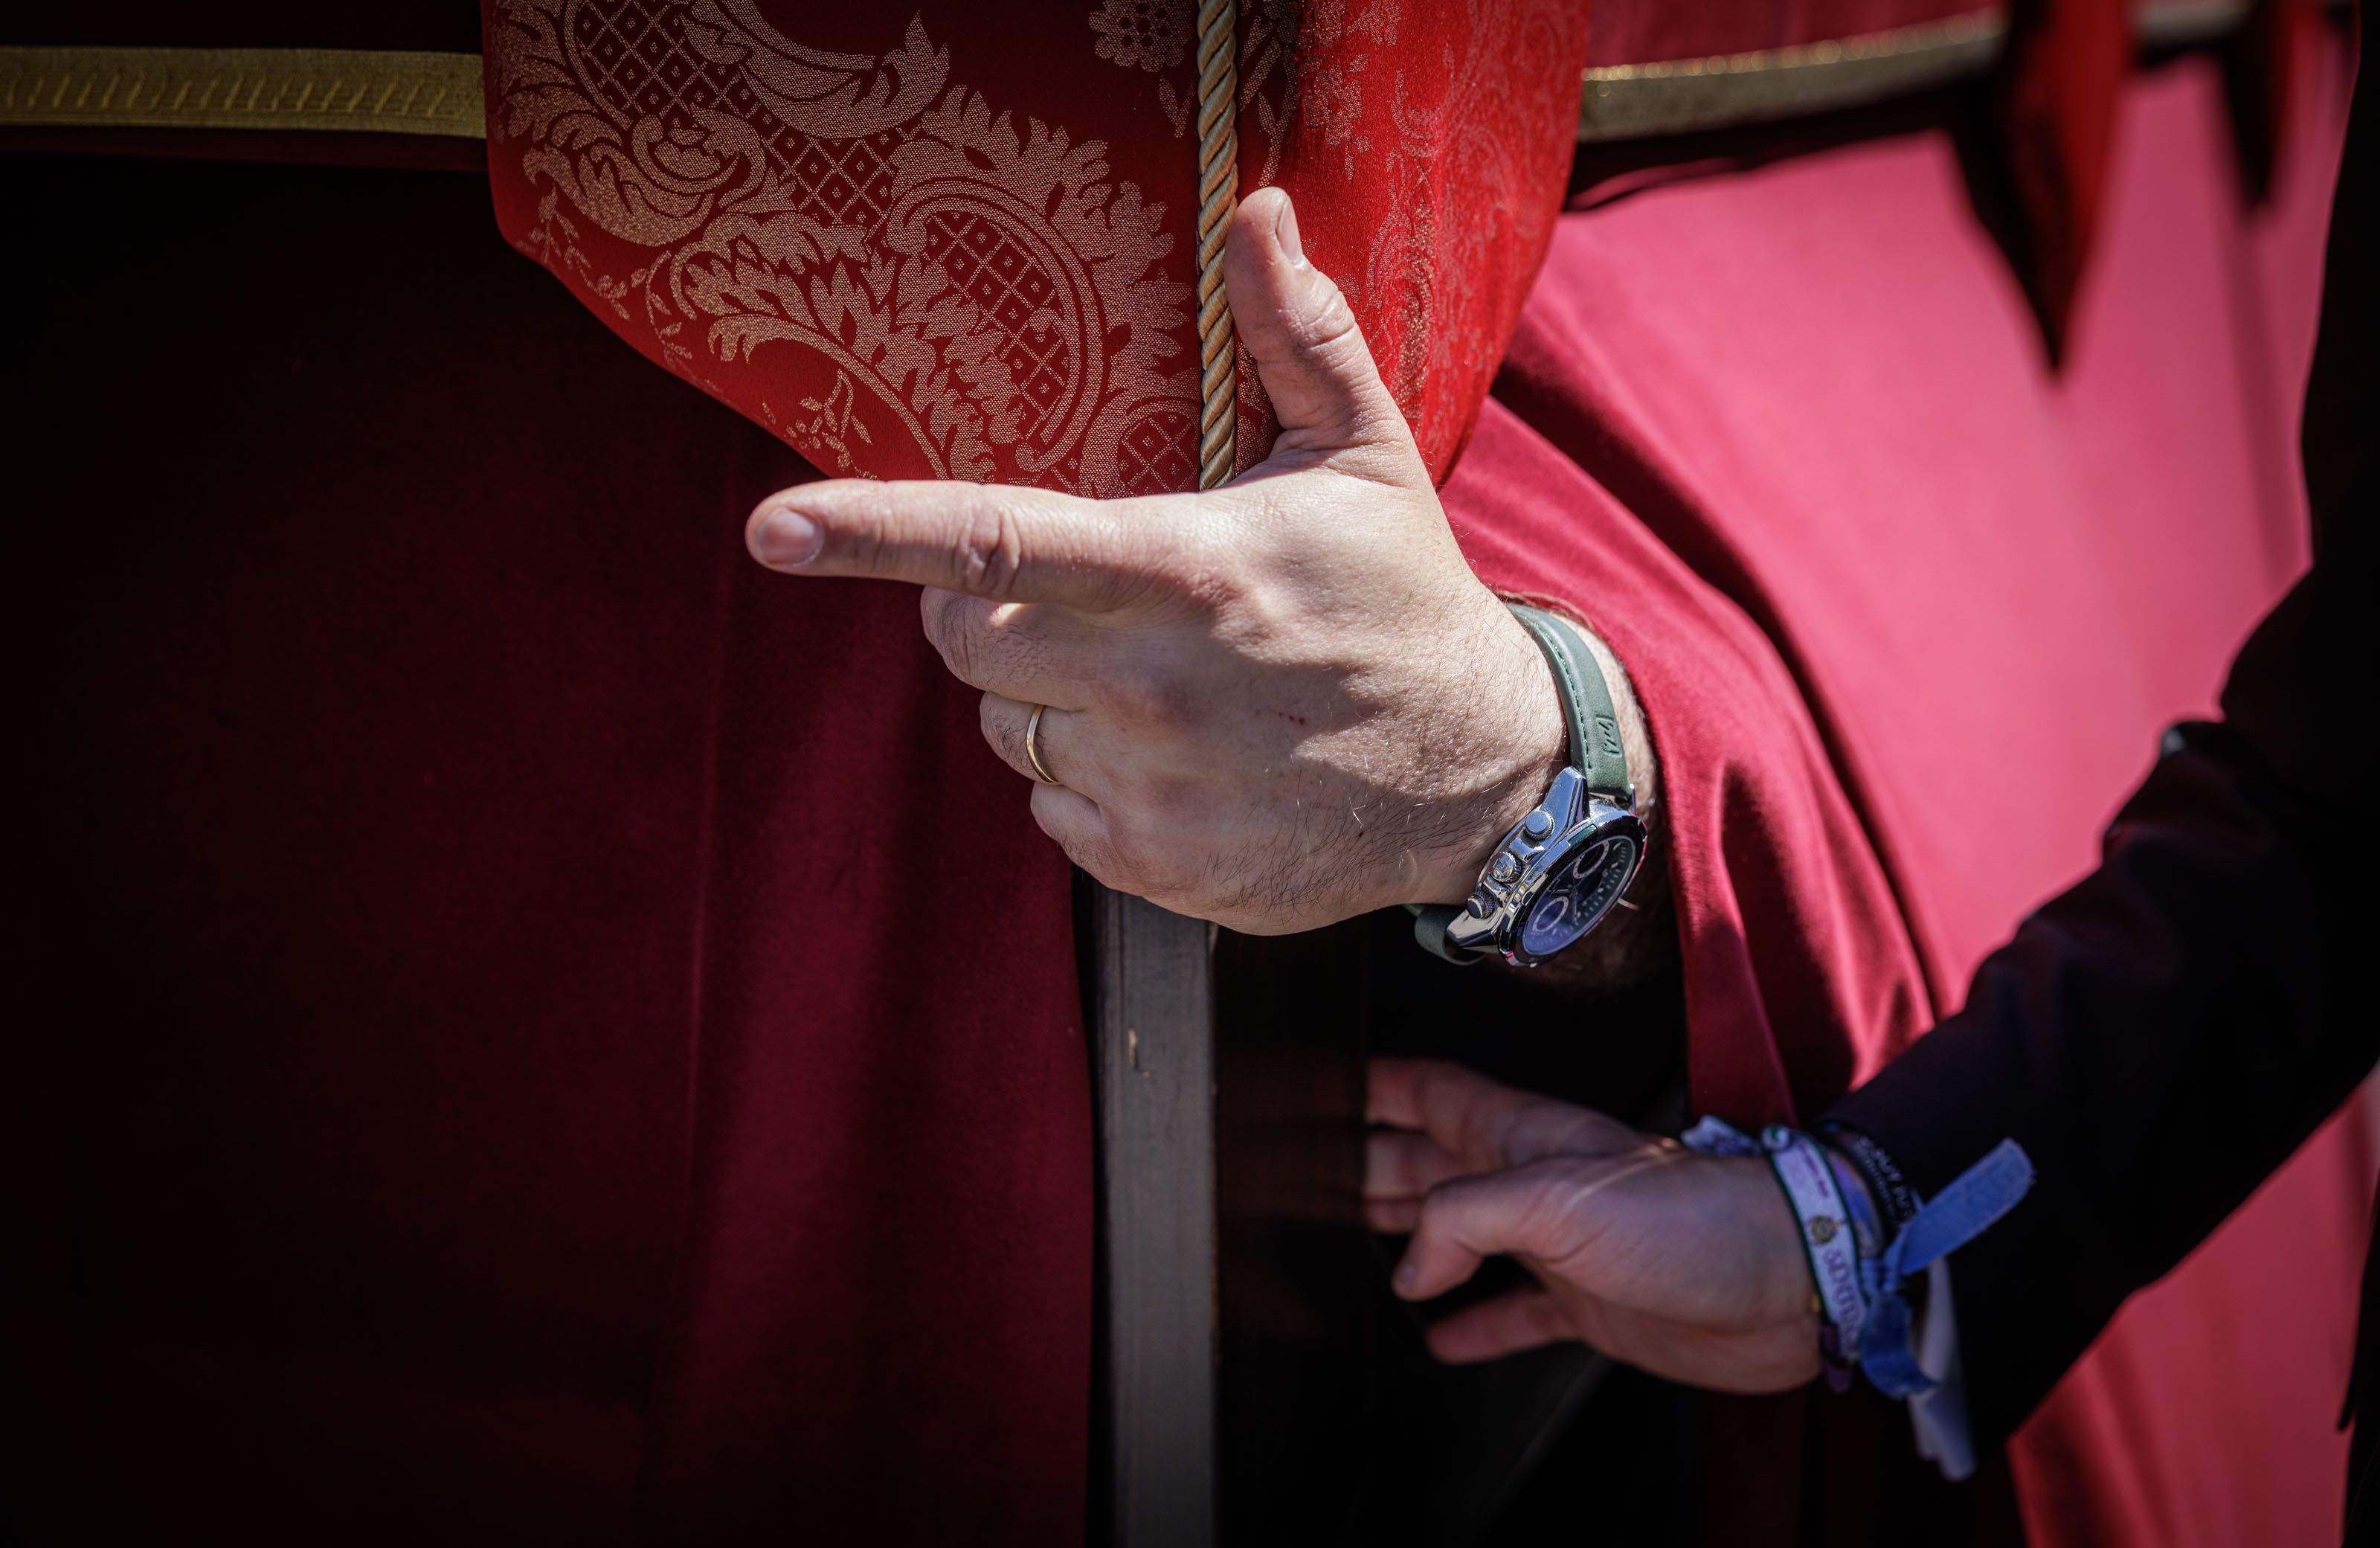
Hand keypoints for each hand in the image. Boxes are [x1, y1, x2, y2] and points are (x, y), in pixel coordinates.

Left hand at [743, 187, 1637, 935]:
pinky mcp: (1154, 867)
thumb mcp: (1365, 458)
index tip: (775, 531)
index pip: (996, 544)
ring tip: (1162, 688)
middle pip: (967, 645)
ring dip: (1049, 703)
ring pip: (1006, 730)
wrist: (1484, 778)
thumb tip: (1258, 207)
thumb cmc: (1406, 601)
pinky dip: (1089, 781)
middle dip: (989, 616)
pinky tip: (1178, 758)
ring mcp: (1149, 789)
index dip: (872, 532)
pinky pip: (1049, 810)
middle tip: (1089, 604)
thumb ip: (1297, 333)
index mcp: (1190, 573)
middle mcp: (1155, 689)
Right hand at [1366, 1058, 1819, 1393]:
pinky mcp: (1589, 1303)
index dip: (1378, 1086)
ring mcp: (1561, 1244)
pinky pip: (1515, 1312)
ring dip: (1410, 1236)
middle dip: (1372, 1162)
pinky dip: (1473, 1324)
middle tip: (1313, 1170)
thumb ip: (1466, 1217)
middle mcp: (1533, 1184)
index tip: (1322, 1084)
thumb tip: (1409, 1265)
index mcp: (1522, 1139)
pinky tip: (1440, 1338)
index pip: (1431, 1094)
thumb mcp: (1560, 1198)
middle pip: (1431, 1162)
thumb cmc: (1694, 1218)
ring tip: (1351, 1236)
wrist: (1788, 1282)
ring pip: (1461, 1234)